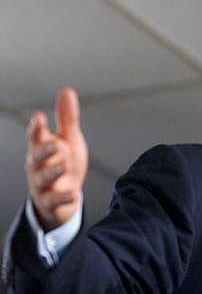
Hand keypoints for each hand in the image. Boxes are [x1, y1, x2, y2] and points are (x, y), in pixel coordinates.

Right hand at [25, 87, 88, 230]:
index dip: (36, 128)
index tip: (39, 117)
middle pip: (36, 157)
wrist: (64, 196)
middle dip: (44, 150)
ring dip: (53, 171)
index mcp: (41, 148)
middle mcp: (38, 166)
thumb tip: (66, 90)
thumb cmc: (63, 163)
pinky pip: (54, 201)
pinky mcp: (50, 202)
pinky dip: (63, 197)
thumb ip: (67, 118)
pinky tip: (74, 193)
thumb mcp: (68, 139)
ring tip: (65, 165)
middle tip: (56, 144)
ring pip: (43, 178)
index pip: (35, 137)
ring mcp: (42, 185)